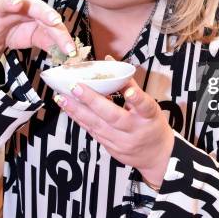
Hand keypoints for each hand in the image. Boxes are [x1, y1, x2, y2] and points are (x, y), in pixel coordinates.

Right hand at [0, 0, 75, 78]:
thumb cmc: (17, 33)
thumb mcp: (37, 38)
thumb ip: (51, 41)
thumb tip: (69, 52)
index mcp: (33, 9)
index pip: (50, 18)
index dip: (60, 32)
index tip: (69, 46)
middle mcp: (16, 6)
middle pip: (31, 4)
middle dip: (43, 11)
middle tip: (54, 20)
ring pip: (2, 2)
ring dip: (10, 2)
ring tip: (17, 4)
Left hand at [54, 77, 174, 187]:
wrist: (156, 156)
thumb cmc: (151, 124)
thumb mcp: (149, 105)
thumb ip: (128, 84)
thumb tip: (109, 61)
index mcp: (149, 117)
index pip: (145, 106)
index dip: (137, 98)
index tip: (129, 92)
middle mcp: (135, 130)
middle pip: (114, 117)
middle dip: (92, 101)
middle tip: (75, 87)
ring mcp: (122, 142)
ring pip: (97, 126)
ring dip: (77, 111)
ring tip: (62, 98)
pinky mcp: (111, 148)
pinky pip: (93, 132)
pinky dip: (80, 120)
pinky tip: (69, 110)